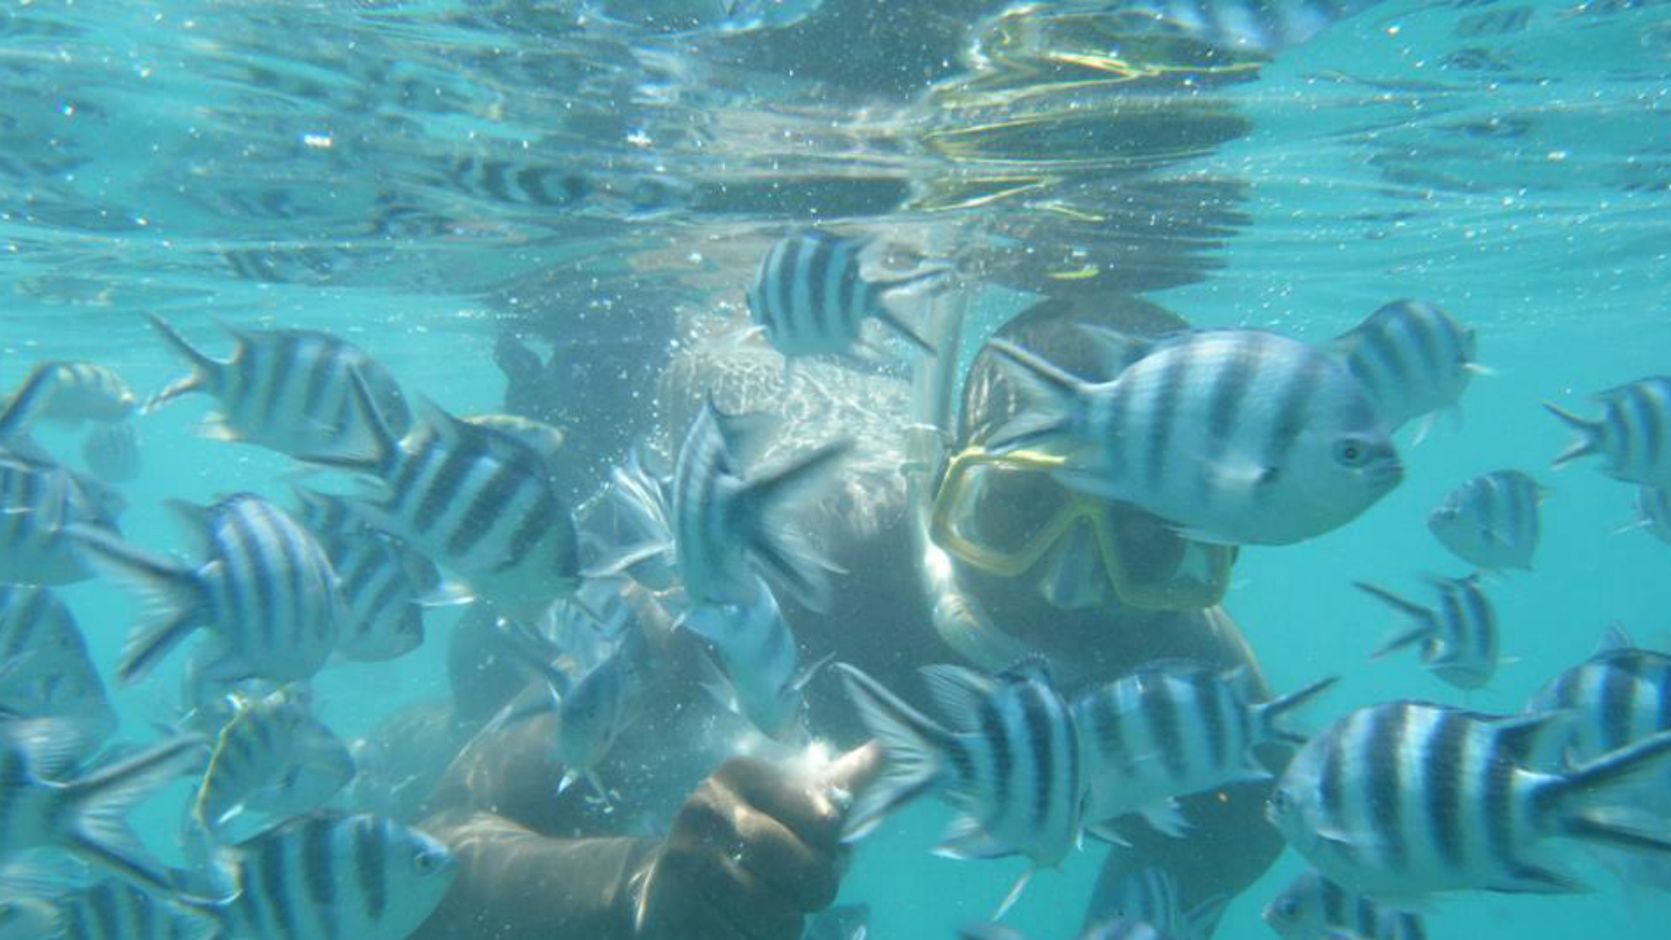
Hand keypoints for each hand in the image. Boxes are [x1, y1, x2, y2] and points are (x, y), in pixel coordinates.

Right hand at [633, 743, 881, 939]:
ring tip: (759, 910)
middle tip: (792, 892)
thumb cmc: (742, 842)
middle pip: (807, 871)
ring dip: (783, 928)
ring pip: (781, 919)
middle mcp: (707, 808)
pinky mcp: (672, 909)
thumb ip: (832, 787)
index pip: (825, 821)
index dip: (831, 851)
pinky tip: (733, 927)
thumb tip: (882, 752)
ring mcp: (686, 860)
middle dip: (813, 894)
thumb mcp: (783, 807)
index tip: (814, 852)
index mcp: (740, 774)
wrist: (666, 886)